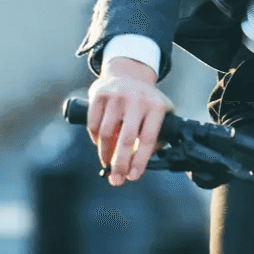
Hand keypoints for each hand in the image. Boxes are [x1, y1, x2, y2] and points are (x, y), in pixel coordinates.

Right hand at [86, 58, 172, 186]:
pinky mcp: (100, 94)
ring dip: (105, 154)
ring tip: (107, 163)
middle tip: (116, 180)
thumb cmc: (146, 102)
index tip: (132, 177)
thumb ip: (156, 138)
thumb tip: (138, 166)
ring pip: (106, 134)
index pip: (147, 139)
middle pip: (126, 139)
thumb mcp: (160, 114)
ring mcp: (117, 95)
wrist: (129, 73)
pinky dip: (94, 139)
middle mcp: (137, 99)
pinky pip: (93, 124)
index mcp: (155, 106)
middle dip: (120, 164)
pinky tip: (99, 143)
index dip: (139, 161)